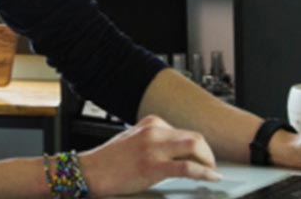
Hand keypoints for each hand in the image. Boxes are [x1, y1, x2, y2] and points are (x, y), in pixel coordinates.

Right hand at [76, 115, 221, 195]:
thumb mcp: (133, 141)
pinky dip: (204, 172)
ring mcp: (154, 148)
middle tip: (210, 165)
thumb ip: (153, 142)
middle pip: (194, 136)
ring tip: (210, 171)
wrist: (89, 171)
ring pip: (195, 146)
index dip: (197, 146)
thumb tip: (175, 153)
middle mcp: (154, 131)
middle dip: (207, 153)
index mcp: (150, 123)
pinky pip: (188, 167)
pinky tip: (211, 177)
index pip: (183, 131)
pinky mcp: (153, 166)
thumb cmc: (108, 161)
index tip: (202, 156)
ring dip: (208, 160)